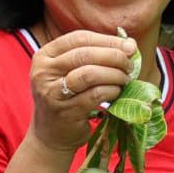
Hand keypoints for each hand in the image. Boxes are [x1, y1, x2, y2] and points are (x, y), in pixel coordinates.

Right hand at [26, 30, 136, 153]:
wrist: (51, 134)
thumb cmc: (66, 97)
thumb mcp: (70, 71)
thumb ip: (93, 55)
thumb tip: (130, 45)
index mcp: (44, 56)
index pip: (79, 38)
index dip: (107, 40)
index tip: (129, 46)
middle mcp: (43, 72)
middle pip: (85, 55)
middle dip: (114, 57)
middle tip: (129, 65)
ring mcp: (52, 93)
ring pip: (90, 74)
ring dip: (114, 74)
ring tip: (124, 79)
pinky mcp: (65, 112)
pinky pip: (95, 95)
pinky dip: (111, 91)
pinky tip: (117, 92)